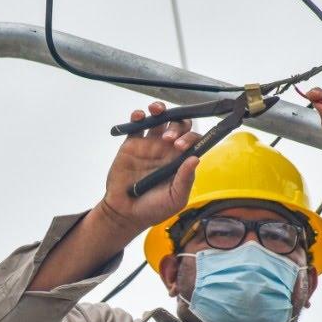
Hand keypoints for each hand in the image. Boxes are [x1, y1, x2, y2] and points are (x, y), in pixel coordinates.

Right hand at [97, 101, 199, 235]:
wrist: (125, 212)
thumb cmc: (153, 209)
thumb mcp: (175, 199)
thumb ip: (185, 180)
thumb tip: (196, 159)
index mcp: (180, 160)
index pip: (192, 140)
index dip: (190, 138)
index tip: (180, 147)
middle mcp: (167, 149)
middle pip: (178, 125)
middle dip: (177, 124)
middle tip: (169, 139)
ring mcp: (150, 145)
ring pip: (159, 119)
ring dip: (160, 109)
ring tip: (157, 110)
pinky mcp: (132, 144)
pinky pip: (137, 125)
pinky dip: (139, 115)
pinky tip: (140, 115)